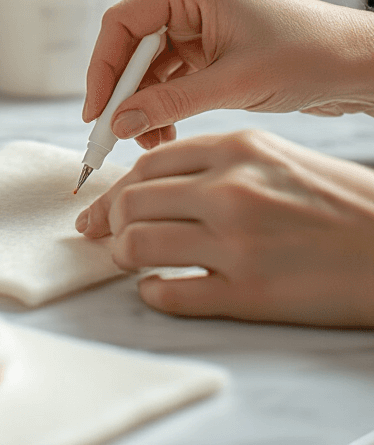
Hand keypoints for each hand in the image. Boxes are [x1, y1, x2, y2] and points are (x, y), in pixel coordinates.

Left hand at [75, 130, 373, 326]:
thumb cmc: (341, 204)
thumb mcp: (280, 159)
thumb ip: (220, 164)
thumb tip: (156, 184)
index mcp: (238, 150)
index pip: (147, 164)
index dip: (116, 188)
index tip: (104, 206)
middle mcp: (231, 191)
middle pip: (131, 202)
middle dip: (110, 223)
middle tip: (108, 237)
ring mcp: (236, 244)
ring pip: (137, 245)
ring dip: (124, 256)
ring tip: (134, 262)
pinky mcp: (248, 294)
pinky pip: (169, 294)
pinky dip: (152, 292)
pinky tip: (159, 289)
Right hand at [84, 0, 373, 150]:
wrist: (358, 65)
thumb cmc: (309, 57)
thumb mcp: (233, 85)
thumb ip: (169, 104)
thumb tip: (119, 123)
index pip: (123, 21)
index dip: (103, 68)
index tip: (96, 111)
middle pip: (133, 44)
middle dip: (125, 92)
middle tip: (115, 136)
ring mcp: (204, 22)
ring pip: (152, 64)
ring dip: (145, 103)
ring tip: (150, 142)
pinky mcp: (215, 46)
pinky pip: (174, 75)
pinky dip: (166, 103)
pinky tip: (166, 132)